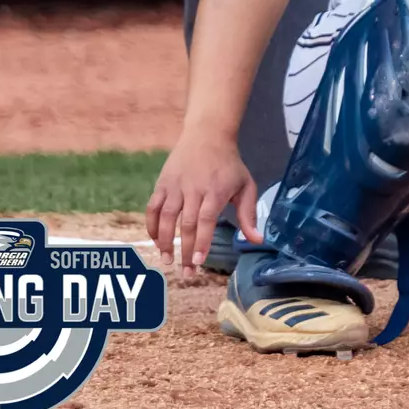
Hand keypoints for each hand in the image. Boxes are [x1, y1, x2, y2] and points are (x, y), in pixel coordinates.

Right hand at [145, 130, 262, 275]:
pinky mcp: (162, 183)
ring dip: (164, 241)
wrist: (207, 135)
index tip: (198, 261)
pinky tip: (156, 241)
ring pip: (165, 217)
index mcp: (215, 190)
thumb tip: (257, 240)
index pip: (206, 220)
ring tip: (167, 260)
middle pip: (185, 224)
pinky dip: (151, 226)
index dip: (200, 241)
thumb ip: (249, 214)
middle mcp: (193, 189)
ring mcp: (175, 186)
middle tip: (186, 273)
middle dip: (184, 250)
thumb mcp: (246, 185)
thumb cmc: (229, 164)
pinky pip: (152, 208)